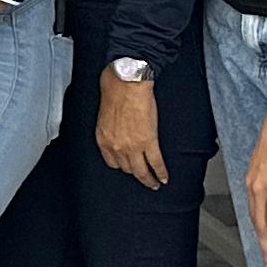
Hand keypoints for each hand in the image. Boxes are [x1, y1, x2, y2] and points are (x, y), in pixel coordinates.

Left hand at [94, 71, 169, 185]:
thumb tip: (116, 126)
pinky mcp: (148, 141)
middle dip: (135, 175)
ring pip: (141, 171)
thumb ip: (109, 124)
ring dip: (149, 180)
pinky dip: (161, 173)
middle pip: (126, 169)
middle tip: (143, 179)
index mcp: (103, 138)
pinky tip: (164, 178)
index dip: (121, 166)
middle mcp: (116, 146)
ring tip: (155, 184)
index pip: (111, 162)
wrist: (127, 82)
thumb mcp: (104, 112)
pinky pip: (156, 163)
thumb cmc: (114, 89)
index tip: (127, 168)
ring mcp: (132, 146)